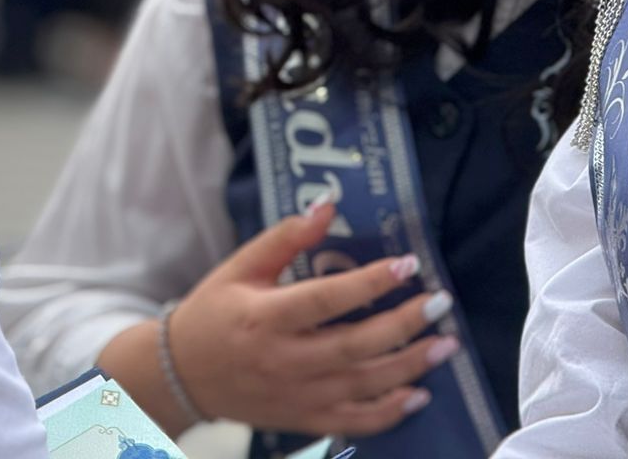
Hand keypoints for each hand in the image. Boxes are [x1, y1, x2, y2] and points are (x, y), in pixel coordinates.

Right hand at [167, 201, 458, 437]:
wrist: (180, 377)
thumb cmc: (214, 313)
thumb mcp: (241, 266)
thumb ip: (286, 237)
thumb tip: (327, 205)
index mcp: (265, 318)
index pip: (326, 299)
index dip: (370, 282)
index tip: (409, 264)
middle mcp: (283, 361)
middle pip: (354, 346)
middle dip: (404, 325)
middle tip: (441, 303)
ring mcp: (295, 396)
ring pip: (361, 386)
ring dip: (409, 367)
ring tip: (446, 344)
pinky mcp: (302, 419)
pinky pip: (353, 421)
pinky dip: (389, 412)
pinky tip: (420, 394)